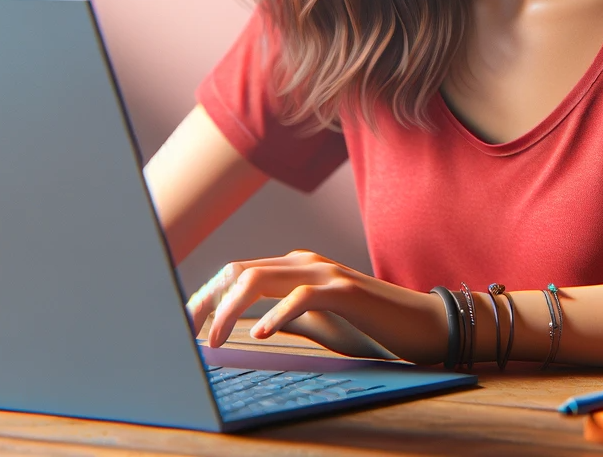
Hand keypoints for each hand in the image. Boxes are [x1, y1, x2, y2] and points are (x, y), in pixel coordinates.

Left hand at [186, 250, 449, 364]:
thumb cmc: (367, 325)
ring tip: (214, 342)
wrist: (419, 324)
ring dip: (229, 310)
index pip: (236, 274)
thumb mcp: (316, 323)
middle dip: (205, 302)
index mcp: (293, 267)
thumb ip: (282, 316)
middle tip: (184, 336)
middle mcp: (303, 262)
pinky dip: (277, 314)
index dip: (205, 297)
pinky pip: (302, 296)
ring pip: (260, 279)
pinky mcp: (344, 290)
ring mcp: (324, 272)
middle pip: (238, 272)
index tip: (182, 326)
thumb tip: (242, 328)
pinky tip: (262, 335)